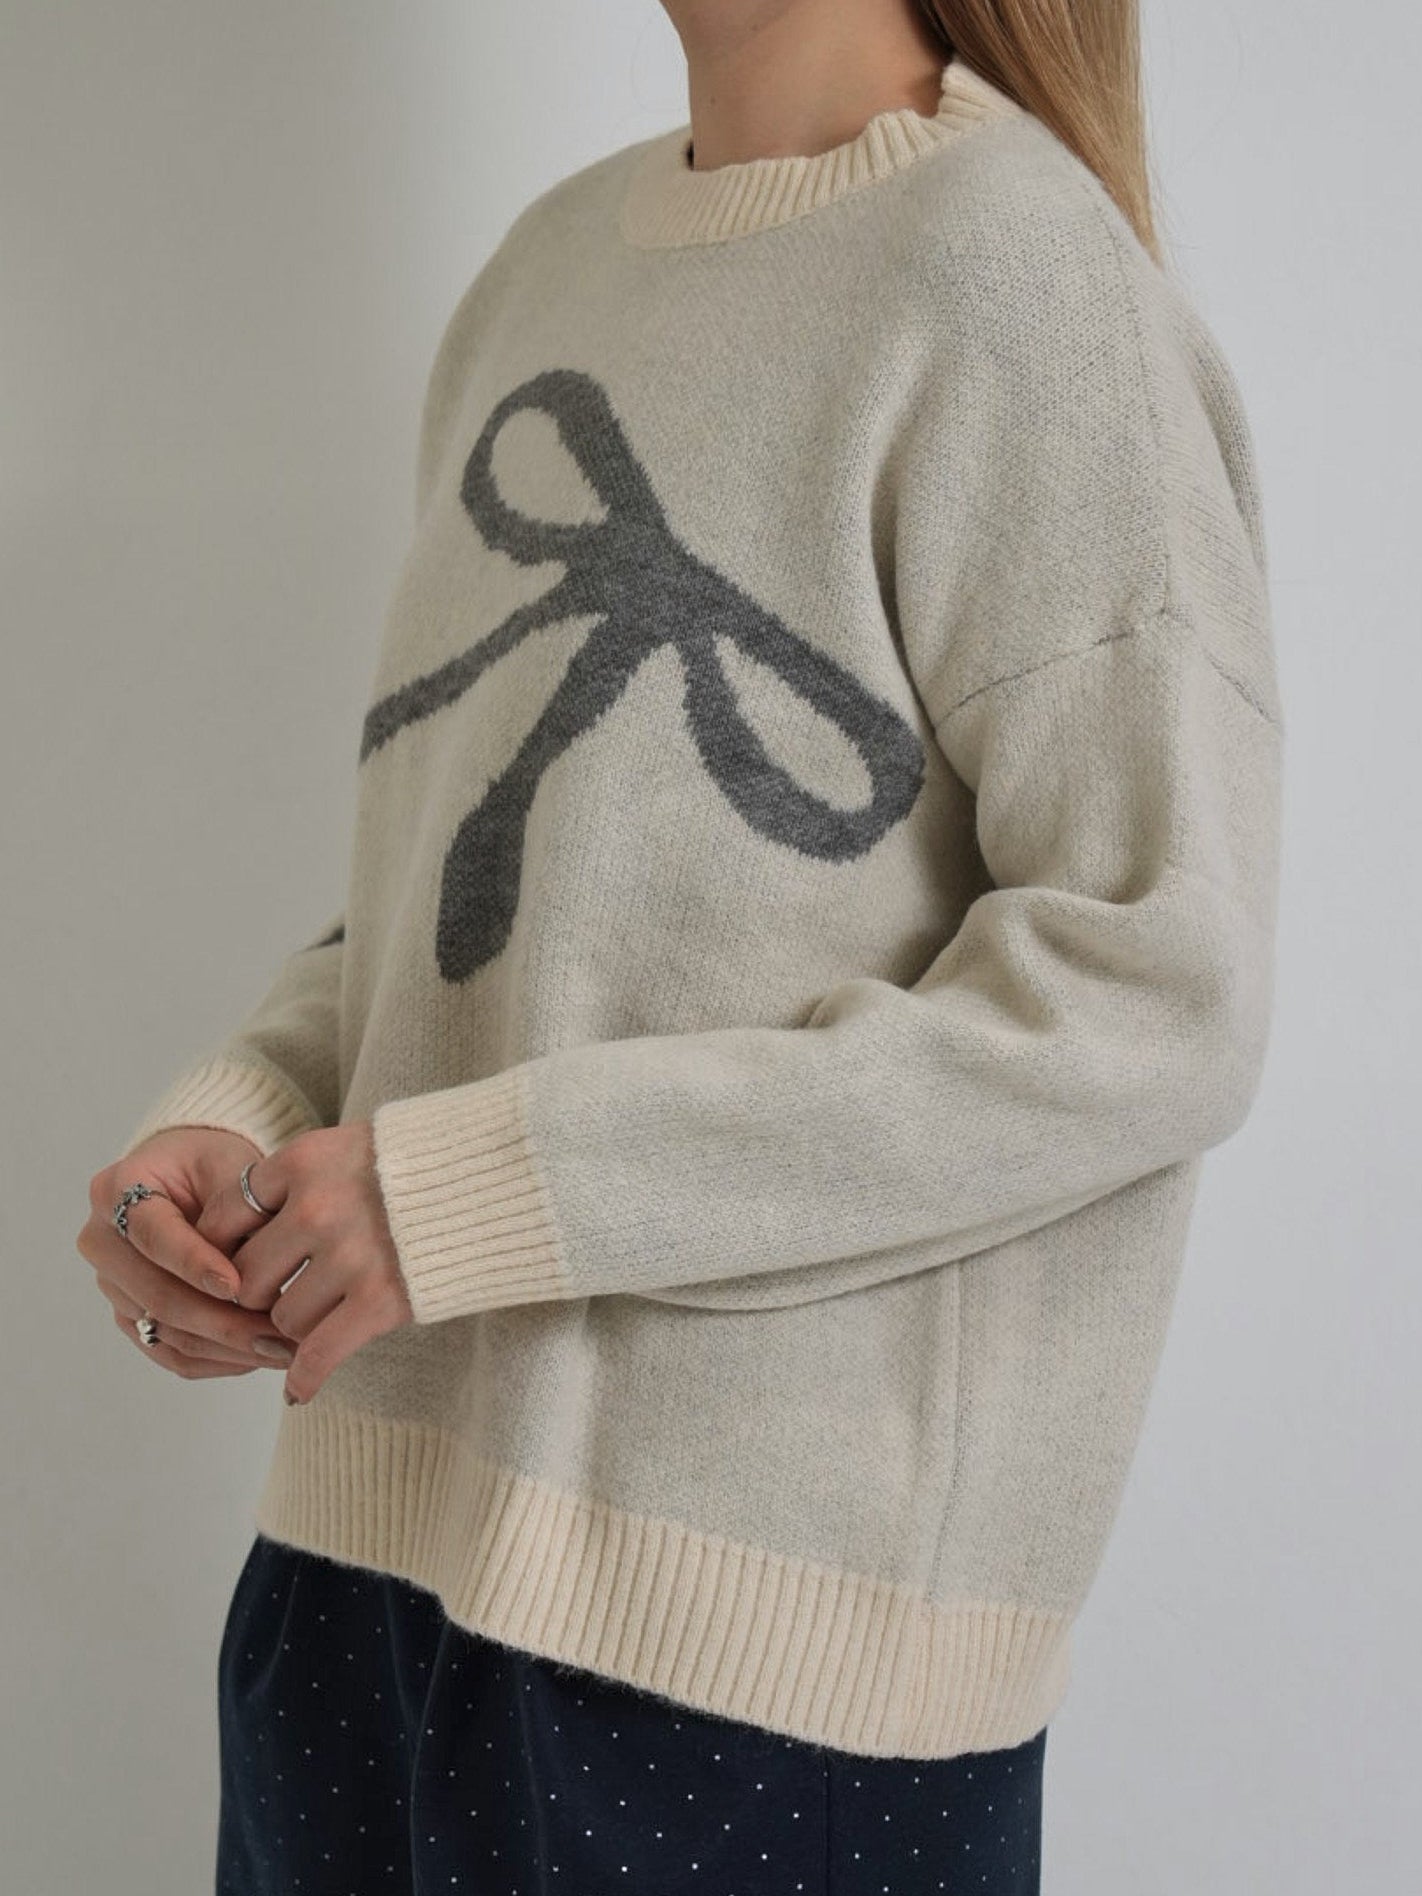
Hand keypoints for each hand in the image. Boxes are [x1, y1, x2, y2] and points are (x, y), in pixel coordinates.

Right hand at [80, 1127, 303, 1378]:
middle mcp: (102, 1242)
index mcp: (116, 1189)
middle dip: (222, 1321)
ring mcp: (113, 1286)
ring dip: (227, 1349)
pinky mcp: (133, 1317)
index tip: (239, 1286)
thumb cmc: (214, 1164)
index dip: (194, 1264)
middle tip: (278, 1334)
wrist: (192, 1176)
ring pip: (166, 1332)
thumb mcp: (229, 1165)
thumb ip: (240, 1209)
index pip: (153, 1236)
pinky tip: (262, 1356)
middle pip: (156, 1295)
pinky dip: (219, 1360)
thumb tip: (262, 1273)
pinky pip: (171, 1353)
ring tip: (283, 1350)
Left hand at [194, 1120, 413, 1405]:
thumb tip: (248, 1218)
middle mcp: (317, 1207)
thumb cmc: (427, 1160)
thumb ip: (301, 1177)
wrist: (502, 1177)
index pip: (226, 1214)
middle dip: (258, 1293)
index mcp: (304, 1160)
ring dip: (293, 1327)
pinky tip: (298, 1391)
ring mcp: (349, 1255)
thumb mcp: (352, 1144)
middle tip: (276, 1298)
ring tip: (318, 1319)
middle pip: (247, 1275)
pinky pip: (317, 1354)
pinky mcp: (382, 1299)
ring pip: (281, 1317)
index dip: (222, 1246)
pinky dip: (304, 1377)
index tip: (234, 1261)